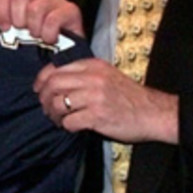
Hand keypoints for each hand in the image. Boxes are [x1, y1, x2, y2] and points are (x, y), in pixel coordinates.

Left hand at [0, 0, 84, 42]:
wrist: (59, 61)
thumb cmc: (33, 47)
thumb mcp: (10, 35)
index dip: (1, 9)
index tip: (4, 27)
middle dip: (18, 18)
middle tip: (23, 32)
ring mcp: (55, 0)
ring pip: (36, 7)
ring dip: (34, 27)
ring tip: (37, 36)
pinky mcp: (70, 10)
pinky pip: (54, 18)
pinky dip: (49, 32)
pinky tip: (49, 39)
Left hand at [34, 58, 178, 143]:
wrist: (153, 112)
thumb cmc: (128, 97)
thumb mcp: (106, 76)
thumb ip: (83, 75)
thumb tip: (53, 81)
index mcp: (92, 66)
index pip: (55, 69)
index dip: (41, 81)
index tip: (38, 90)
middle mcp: (92, 78)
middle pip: (53, 85)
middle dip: (44, 99)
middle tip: (47, 108)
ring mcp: (94, 97)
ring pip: (58, 104)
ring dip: (54, 114)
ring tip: (59, 119)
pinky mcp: (97, 115)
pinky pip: (69, 122)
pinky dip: (67, 126)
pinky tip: (73, 126)